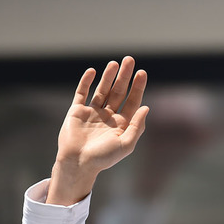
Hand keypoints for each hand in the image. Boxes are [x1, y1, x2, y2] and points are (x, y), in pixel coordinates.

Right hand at [47, 56, 148, 204]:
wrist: (78, 163)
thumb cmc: (103, 158)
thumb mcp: (125, 144)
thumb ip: (137, 126)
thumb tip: (146, 107)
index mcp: (122, 124)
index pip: (132, 101)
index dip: (138, 87)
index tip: (142, 73)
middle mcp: (109, 117)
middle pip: (119, 92)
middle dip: (124, 77)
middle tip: (129, 60)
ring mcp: (93, 113)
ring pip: (102, 90)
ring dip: (108, 76)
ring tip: (115, 63)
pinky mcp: (77, 111)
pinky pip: (81, 93)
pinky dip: (86, 82)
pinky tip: (92, 71)